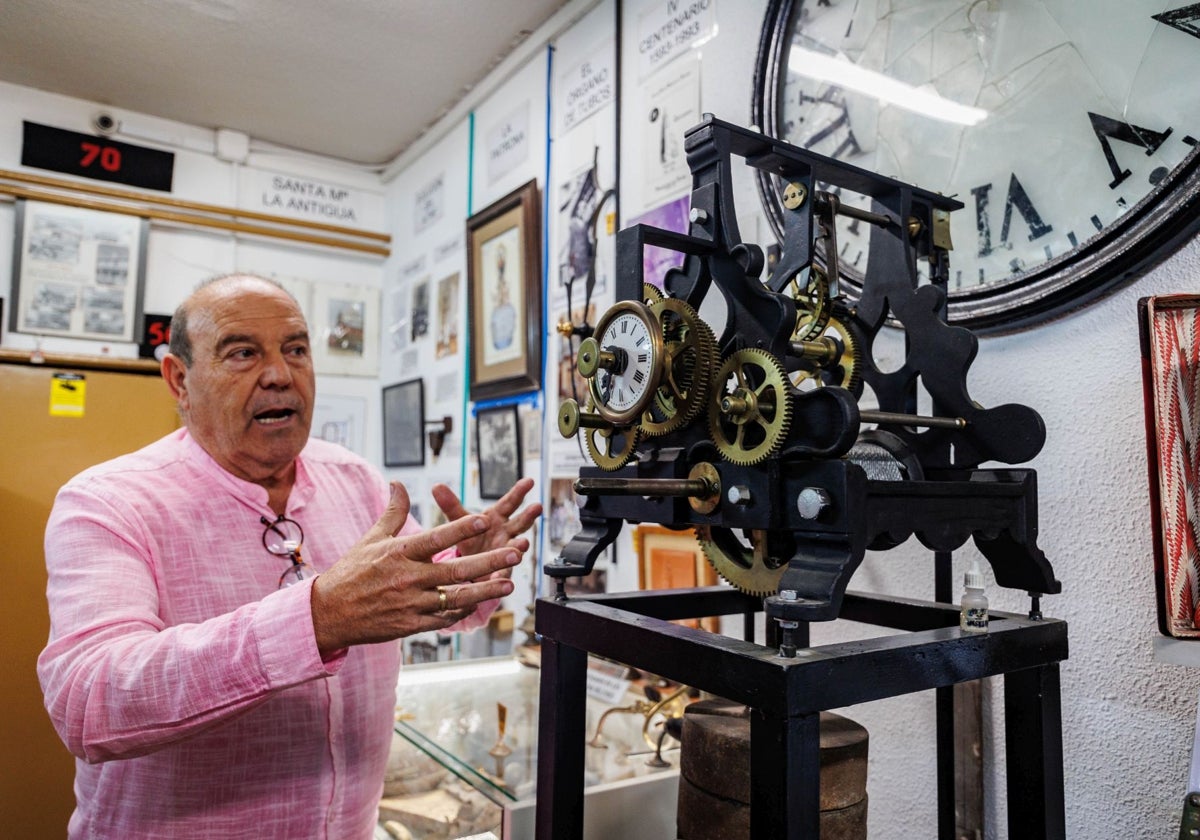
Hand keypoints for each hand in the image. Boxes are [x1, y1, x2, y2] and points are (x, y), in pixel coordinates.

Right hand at [310, 482, 521, 653]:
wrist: (329, 613)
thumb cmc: (352, 572)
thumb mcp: (372, 538)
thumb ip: (393, 512)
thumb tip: (398, 483)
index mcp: (399, 553)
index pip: (435, 538)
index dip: (460, 528)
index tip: (484, 519)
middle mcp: (407, 578)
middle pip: (454, 569)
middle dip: (488, 561)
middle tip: (514, 553)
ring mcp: (411, 603)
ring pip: (455, 597)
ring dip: (485, 590)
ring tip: (509, 583)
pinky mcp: (412, 624)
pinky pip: (444, 617)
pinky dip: (464, 610)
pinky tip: (482, 602)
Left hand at [431, 477, 542, 574]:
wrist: (469, 565)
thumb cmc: (470, 537)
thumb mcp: (459, 521)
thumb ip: (450, 505)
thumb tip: (436, 486)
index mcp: (497, 518)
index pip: (509, 502)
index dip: (519, 491)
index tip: (529, 481)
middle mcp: (506, 533)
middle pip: (520, 522)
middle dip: (528, 515)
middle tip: (536, 507)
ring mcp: (506, 552)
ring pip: (516, 547)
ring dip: (520, 545)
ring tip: (522, 543)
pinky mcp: (501, 570)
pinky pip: (503, 572)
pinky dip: (502, 574)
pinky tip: (499, 575)